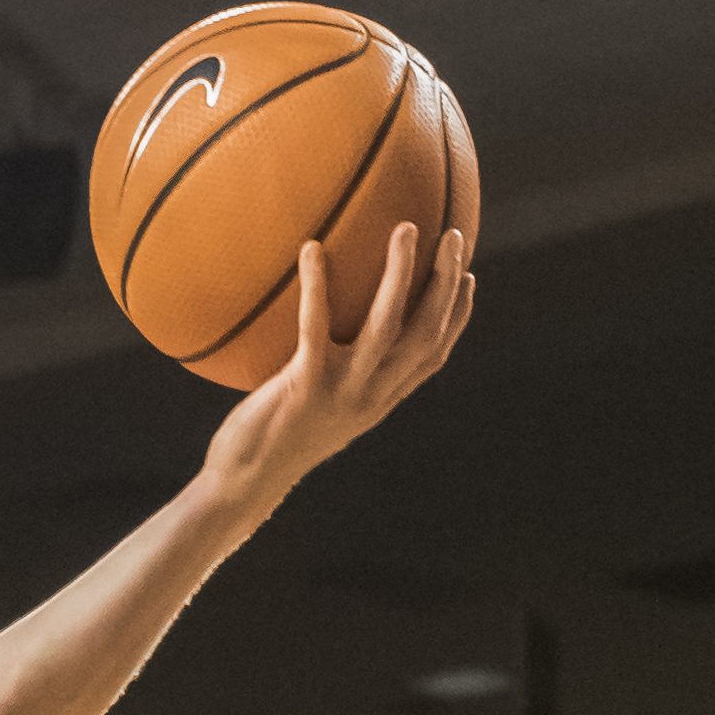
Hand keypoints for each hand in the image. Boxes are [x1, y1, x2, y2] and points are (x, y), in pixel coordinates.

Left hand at [197, 217, 474, 510]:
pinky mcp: (305, 387)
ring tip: (407, 229)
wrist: (245, 485)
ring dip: (402, 274)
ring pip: (387, 325)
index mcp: (380, 400)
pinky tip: (311, 249)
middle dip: (447, 284)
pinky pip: (314, 326)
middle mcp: (371, 396)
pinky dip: (315, 286)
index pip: (433, 355)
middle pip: (426, 334)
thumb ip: (335, 375)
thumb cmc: (272, 442)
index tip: (470, 277)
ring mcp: (342, 392)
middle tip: (454, 236)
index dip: (457, 316)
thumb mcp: (316, 409)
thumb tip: (328, 333)